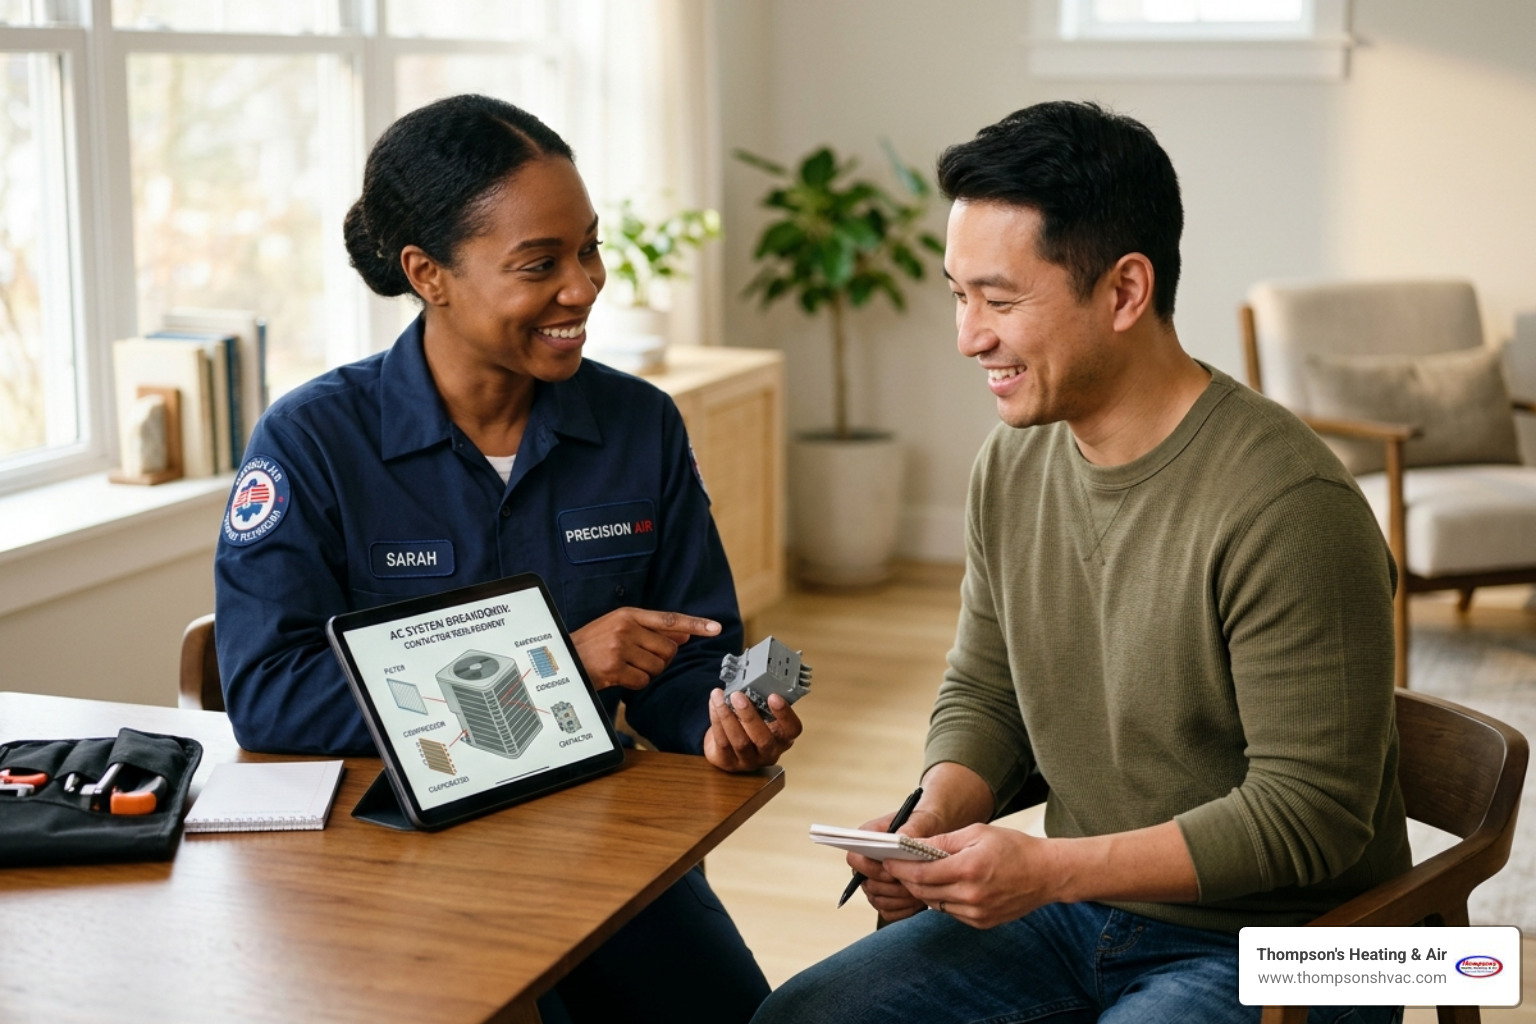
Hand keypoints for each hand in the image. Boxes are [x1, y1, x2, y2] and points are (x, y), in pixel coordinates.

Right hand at [571, 608, 719, 691]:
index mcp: (629, 615)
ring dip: (646, 672)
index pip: (670, 619)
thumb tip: (683, 636)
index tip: (716, 628)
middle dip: (660, 659)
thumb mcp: (619, 628)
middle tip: (638, 659)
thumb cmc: (592, 644)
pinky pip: (643, 681)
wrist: (561, 659)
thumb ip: (651, 630)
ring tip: (625, 666)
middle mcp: (626, 628)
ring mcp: (620, 647)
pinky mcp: (614, 667)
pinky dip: (635, 683)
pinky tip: (619, 676)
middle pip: (668, 650)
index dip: (695, 624)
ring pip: (657, 667)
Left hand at [702, 689, 802, 771]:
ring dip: (728, 716)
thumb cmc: (749, 726)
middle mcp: (769, 752)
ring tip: (720, 697)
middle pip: (763, 739)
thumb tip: (753, 677)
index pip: (792, 729)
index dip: (785, 714)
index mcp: (783, 737)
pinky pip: (723, 741)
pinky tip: (714, 704)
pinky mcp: (729, 763)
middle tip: (738, 696)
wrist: (728, 749)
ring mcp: (749, 761)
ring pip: (740, 741)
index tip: (773, 696)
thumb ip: (762, 702)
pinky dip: (717, 720)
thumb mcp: (762, 715)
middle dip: (749, 716)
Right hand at [848, 806, 949, 922]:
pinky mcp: (887, 897)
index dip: (870, 868)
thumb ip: (911, 828)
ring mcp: (875, 881)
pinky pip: (889, 912)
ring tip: (921, 891)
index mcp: (867, 839)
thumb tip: (899, 839)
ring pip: (878, 901)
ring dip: (900, 899)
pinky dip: (904, 910)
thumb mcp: (923, 820)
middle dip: (891, 887)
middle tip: (914, 884)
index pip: (854, 858)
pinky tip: (920, 901)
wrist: (936, 832)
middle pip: (867, 884)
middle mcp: (867, 863)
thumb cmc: (926, 822)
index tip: (894, 871)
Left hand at [884, 824, 1057, 929]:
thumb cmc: (1012, 847)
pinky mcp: (981, 923)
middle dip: (905, 878)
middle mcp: (971, 896)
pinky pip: (950, 911)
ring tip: (913, 874)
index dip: (899, 867)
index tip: (886, 859)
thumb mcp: (977, 833)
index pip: (921, 872)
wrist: (1047, 874)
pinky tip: (940, 885)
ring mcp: (977, 913)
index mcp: (969, 869)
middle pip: (923, 890)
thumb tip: (912, 846)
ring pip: (934, 903)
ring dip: (921, 889)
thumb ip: (943, 841)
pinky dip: (941, 898)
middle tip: (893, 866)